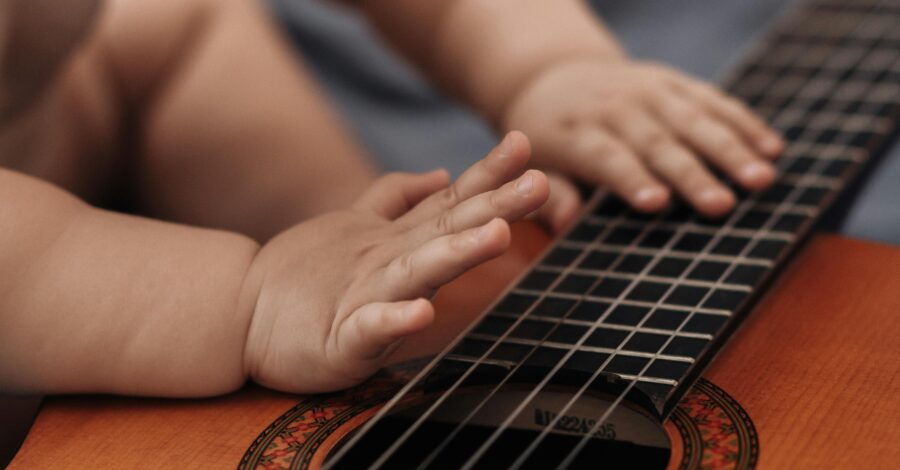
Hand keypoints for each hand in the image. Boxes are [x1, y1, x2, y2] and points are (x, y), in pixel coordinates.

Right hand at [241, 132, 547, 392]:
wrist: (238, 312)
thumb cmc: (303, 273)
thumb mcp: (354, 227)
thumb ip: (395, 198)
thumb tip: (441, 174)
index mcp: (395, 241)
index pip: (450, 204)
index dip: (488, 176)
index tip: (525, 147)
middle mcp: (387, 261)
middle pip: (446, 229)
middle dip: (493, 204)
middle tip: (538, 181)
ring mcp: (364, 296)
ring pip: (416, 271)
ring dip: (456, 253)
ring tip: (495, 234)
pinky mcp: (341, 338)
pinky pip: (371, 328)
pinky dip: (395, 320)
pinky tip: (422, 312)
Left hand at [503, 58, 783, 220]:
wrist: (556, 76)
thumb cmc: (546, 138)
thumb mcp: (531, 165)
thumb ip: (549, 194)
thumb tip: (565, 223)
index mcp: (576, 133)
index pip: (607, 156)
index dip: (631, 179)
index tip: (657, 204)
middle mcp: (615, 107)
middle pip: (657, 143)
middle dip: (691, 174)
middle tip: (722, 206)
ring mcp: (648, 90)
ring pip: (693, 119)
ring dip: (730, 149)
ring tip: (762, 179)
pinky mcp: (673, 81)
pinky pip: (712, 99)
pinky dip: (743, 122)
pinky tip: (772, 148)